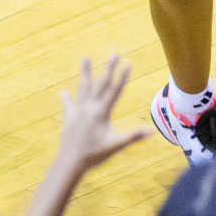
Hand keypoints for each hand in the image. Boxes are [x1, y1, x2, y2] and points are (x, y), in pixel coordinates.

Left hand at [55, 55, 148, 174]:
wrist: (70, 163)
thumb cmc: (95, 155)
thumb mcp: (116, 146)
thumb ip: (133, 137)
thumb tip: (152, 132)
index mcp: (101, 112)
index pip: (115, 91)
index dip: (123, 77)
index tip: (128, 63)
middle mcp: (89, 107)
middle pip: (101, 84)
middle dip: (109, 68)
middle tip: (114, 53)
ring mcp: (78, 111)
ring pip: (83, 88)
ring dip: (86, 73)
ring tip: (86, 58)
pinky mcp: (69, 118)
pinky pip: (68, 105)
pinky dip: (66, 98)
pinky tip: (63, 91)